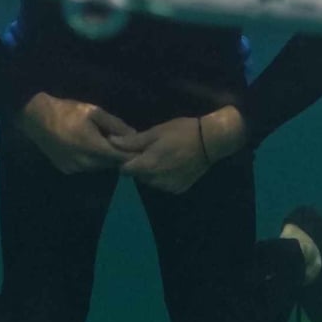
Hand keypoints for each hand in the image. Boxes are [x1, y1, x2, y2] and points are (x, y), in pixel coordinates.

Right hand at [15, 92, 137, 173]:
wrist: (37, 118)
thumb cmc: (67, 111)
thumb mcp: (94, 112)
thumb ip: (115, 124)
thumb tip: (134, 135)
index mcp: (92, 146)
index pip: (120, 157)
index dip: (130, 154)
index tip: (138, 148)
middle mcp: (84, 162)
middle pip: (110, 164)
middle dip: (117, 155)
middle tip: (122, 144)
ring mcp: (74, 168)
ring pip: (98, 167)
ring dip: (104, 158)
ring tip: (104, 144)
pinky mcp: (66, 170)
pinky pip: (85, 168)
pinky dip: (91, 161)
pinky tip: (87, 148)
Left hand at [109, 106, 248, 194]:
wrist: (210, 142)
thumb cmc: (181, 132)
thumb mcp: (155, 132)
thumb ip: (132, 141)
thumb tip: (111, 141)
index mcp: (147, 166)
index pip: (124, 169)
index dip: (124, 159)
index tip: (130, 149)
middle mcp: (155, 181)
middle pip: (137, 175)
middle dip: (138, 164)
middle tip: (149, 149)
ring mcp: (168, 187)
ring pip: (150, 181)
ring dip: (151, 171)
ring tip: (162, 155)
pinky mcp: (178, 189)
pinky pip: (163, 184)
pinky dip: (163, 176)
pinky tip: (172, 164)